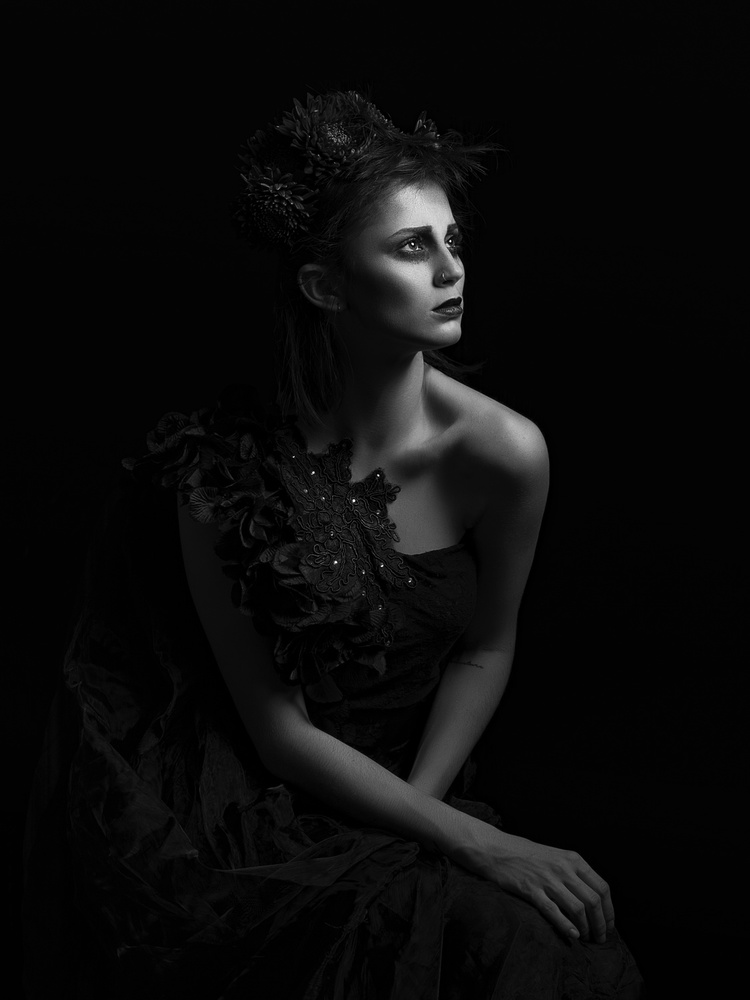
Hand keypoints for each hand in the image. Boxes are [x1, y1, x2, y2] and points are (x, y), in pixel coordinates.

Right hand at [457, 824, 614, 942]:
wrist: (497, 849)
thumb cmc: (528, 855)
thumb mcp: (557, 857)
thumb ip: (575, 874)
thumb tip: (594, 901)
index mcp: (573, 859)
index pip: (602, 888)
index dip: (609, 911)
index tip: (608, 926)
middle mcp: (563, 868)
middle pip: (593, 901)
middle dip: (600, 924)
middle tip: (599, 938)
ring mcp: (547, 879)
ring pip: (577, 908)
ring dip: (586, 928)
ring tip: (586, 938)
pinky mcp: (530, 889)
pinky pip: (553, 911)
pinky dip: (566, 926)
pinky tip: (572, 936)